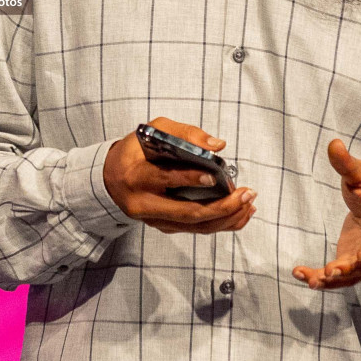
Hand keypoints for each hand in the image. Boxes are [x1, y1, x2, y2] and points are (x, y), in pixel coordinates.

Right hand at [103, 117, 256, 233]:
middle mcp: (143, 204)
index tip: (213, 174)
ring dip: (227, 218)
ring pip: (196, 226)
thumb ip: (185, 134)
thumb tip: (218, 146)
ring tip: (249, 204)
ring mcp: (154, 220)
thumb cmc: (135, 151)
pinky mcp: (164, 226)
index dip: (189, 178)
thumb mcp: (154, 131)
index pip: (164, 179)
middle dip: (222, 206)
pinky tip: (239, 213)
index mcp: (135, 176)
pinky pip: (197, 229)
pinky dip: (221, 223)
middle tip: (246, 193)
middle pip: (187, 213)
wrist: (110, 177)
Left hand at [292, 139, 360, 289]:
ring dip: (331, 280)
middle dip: (348, 270)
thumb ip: (347, 163)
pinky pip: (338, 274)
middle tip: (329, 272)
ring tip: (309, 279)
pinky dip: (320, 276)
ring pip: (351, 275)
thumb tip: (333, 143)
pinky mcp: (351, 260)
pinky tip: (300, 274)